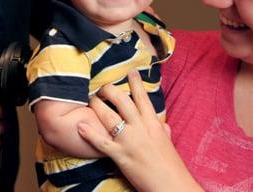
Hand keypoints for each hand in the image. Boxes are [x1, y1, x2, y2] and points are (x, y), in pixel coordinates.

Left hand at [77, 71, 201, 191]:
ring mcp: (129, 141)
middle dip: (109, 91)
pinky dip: (89, 134)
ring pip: (109, 117)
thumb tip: (163, 125)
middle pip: (122, 101)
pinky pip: (101, 142)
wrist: (172, 186)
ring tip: (90, 100)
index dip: (136, 83)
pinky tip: (80, 125)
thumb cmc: (172, 167)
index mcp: (153, 124)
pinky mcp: (120, 156)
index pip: (143, 98)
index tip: (130, 71)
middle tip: (102, 87)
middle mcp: (140, 128)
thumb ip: (163, 131)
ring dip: (97, 106)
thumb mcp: (168, 144)